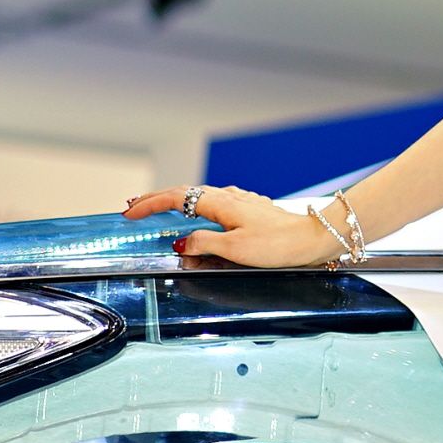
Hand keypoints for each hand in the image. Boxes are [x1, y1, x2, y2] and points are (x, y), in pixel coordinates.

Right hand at [120, 184, 342, 268]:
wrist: (312, 238)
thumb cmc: (278, 245)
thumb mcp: (235, 249)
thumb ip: (204, 243)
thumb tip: (181, 243)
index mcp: (222, 203)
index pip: (177, 198)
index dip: (150, 204)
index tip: (129, 212)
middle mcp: (230, 197)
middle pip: (186, 193)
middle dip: (157, 199)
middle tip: (134, 207)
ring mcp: (241, 201)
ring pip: (200, 197)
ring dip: (176, 202)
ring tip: (158, 209)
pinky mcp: (250, 210)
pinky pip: (215, 203)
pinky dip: (197, 207)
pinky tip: (198, 214)